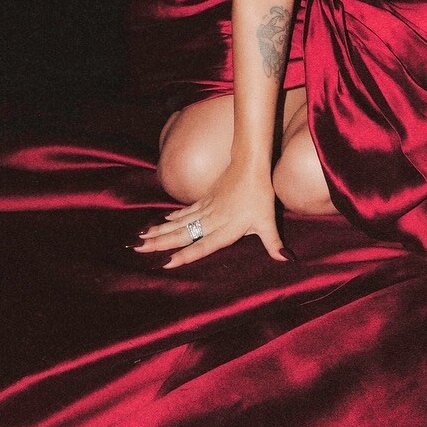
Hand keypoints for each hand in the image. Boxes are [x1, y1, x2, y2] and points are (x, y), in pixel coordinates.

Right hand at [134, 166, 288, 268]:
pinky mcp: (205, 200)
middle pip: (182, 234)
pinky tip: (161, 224)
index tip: (167, 262)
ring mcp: (206, 209)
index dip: (186, 254)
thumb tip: (288, 260)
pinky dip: (171, 219)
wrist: (250, 164)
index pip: (202, 246)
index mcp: (225, 229)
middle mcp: (211, 221)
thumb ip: (274, 243)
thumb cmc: (260, 194)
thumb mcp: (268, 221)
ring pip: (178, 223)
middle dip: (159, 243)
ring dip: (159, 231)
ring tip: (141, 239)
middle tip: (139, 249)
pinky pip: (185, 213)